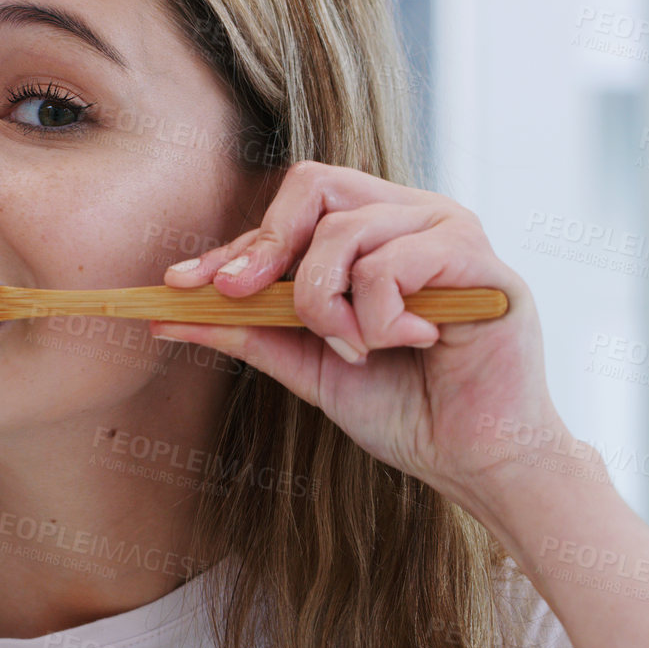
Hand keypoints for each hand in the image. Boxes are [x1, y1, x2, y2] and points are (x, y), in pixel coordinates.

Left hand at [150, 160, 575, 512]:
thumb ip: (253, 332)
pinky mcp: (478, 257)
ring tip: (360, 350)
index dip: (235, 245)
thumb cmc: (408, 412)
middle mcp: (412, 216)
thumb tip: (170, 315)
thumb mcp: (312, 367)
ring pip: (346, 232)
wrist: (476, 462)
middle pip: (315, 185)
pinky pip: (391, 265)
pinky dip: (379, 317)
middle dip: (267, 248)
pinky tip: (412, 343)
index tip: (180, 286)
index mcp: (376, 232)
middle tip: (244, 296)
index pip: (292, 211)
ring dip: (330, 306)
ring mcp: (448, 228)